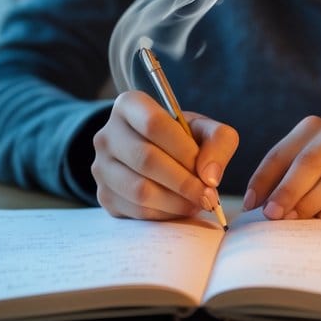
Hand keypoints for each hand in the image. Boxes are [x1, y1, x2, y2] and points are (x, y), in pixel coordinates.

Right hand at [91, 90, 238, 220]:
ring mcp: (101, 167)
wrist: (153, 155)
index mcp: (129, 105)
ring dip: (176, 201)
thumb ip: (219, 142)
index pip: (153, 124)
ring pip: (140, 190)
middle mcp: (107, 134)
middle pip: (146, 159)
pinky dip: (165, 214)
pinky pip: (136, 210)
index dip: (184, 150)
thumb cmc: (180, 138)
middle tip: (208, 196)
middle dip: (184, 182)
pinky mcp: (104, 196)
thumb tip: (209, 176)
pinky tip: (180, 207)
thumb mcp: (204, 129)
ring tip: (197, 202)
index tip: (206, 170)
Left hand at [243, 116, 320, 219]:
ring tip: (295, 221)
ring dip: (313, 201)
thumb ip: (295, 177)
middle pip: (310, 162)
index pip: (283, 152)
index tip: (252, 205)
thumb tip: (261, 207)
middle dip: (287, 189)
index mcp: (318, 129)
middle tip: (272, 215)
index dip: (264, 178)